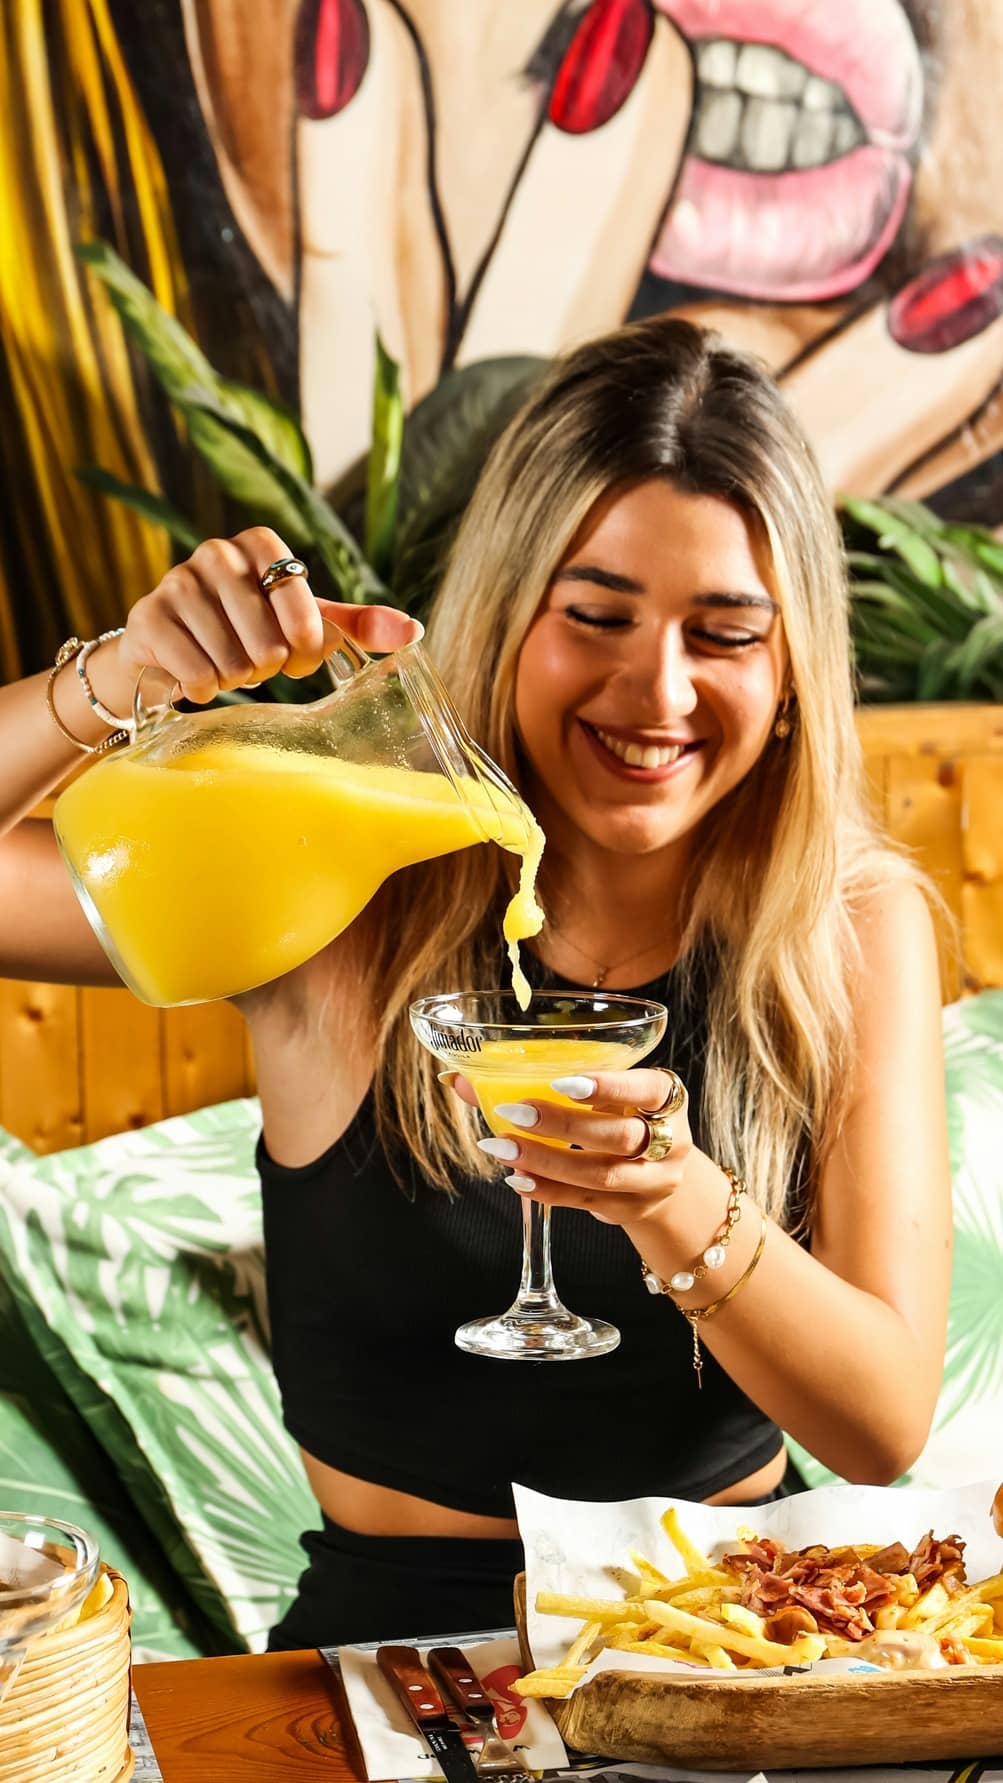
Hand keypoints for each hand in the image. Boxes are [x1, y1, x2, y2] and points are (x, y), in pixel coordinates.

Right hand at [115, 526, 420, 704]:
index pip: (304, 609)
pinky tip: (198, 676)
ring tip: (225, 664)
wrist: (170, 648)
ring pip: (233, 662)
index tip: (296, 654)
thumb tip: (414, 631)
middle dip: (267, 667)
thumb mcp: (302, 623)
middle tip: (254, 662)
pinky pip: (197, 674)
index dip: (305, 646)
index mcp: (259, 543)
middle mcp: (214, 553)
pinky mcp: (148, 619)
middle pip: (268, 643)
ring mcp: (176, 583)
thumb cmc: (246, 630)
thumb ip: (355, 624)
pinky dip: (204, 688)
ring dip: (235, 679)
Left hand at [450, 1067, 692, 1228]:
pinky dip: (549, 1190)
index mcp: (667, 1098)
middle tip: (514, 1112)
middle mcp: (670, 1141)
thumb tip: (460, 1079)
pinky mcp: (630, 1209)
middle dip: (564, 1126)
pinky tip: (518, 1178)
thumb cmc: (620, 1117)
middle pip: (621, 1136)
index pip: (647, 1089)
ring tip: (502, 1148)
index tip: (562, 1082)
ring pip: (601, 1174)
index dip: (609, 1087)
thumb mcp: (602, 1094)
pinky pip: (587, 1202)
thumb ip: (545, 1080)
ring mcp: (653, 1181)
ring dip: (547, 1161)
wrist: (662, 1176)